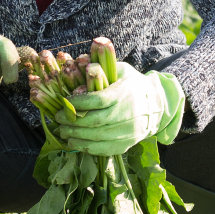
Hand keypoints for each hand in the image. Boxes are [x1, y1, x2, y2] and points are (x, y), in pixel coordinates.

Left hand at [54, 64, 185, 155]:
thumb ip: (100, 68)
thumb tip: (77, 63)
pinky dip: (85, 147)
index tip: (64, 103)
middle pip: (93, 121)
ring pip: (95, 137)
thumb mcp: (121, 70)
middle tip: (58, 119)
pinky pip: (101, 149)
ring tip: (63, 131)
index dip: (77, 103)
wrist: (156, 105)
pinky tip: (74, 142)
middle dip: (71, 121)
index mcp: (123, 94)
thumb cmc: (133, 85)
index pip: (96, 101)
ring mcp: (126, 132)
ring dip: (74, 136)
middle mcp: (126, 114)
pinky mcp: (125, 145)